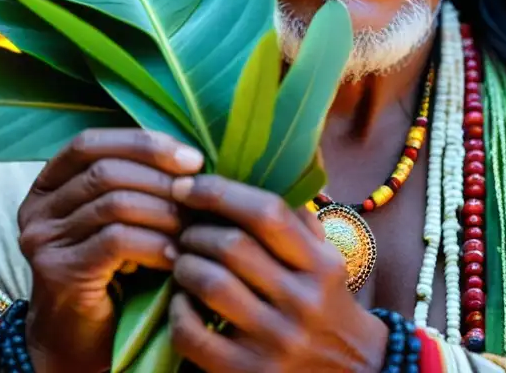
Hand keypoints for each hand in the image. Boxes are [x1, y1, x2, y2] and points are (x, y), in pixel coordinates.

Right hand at [16, 129, 204, 372]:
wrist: (74, 342)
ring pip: (113, 203)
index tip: (190, 158)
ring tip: (192, 227)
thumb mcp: (116, 221)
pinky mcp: (58, 271)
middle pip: (104, 170)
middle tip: (199, 196)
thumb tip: (190, 158)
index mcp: (48, 185)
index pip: (90, 143)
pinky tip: (175, 256)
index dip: (142, 143)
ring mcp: (43, 240)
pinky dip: (154, 243)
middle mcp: (37, 209)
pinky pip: (116, 241)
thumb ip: (134, 186)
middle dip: (160, 179)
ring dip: (163, 212)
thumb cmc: (108, 276)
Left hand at [167, 175, 388, 372]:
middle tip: (183, 229)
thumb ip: (296, 218)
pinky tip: (181, 302)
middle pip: (232, 246)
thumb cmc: (327, 303)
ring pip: (211, 285)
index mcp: (321, 265)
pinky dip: (178, 312)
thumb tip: (254, 165)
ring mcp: (276, 341)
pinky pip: (194, 336)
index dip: (220, 193)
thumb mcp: (326, 258)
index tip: (188, 186)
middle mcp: (302, 302)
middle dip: (195, 231)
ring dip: (184, 265)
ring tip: (181, 260)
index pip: (267, 213)